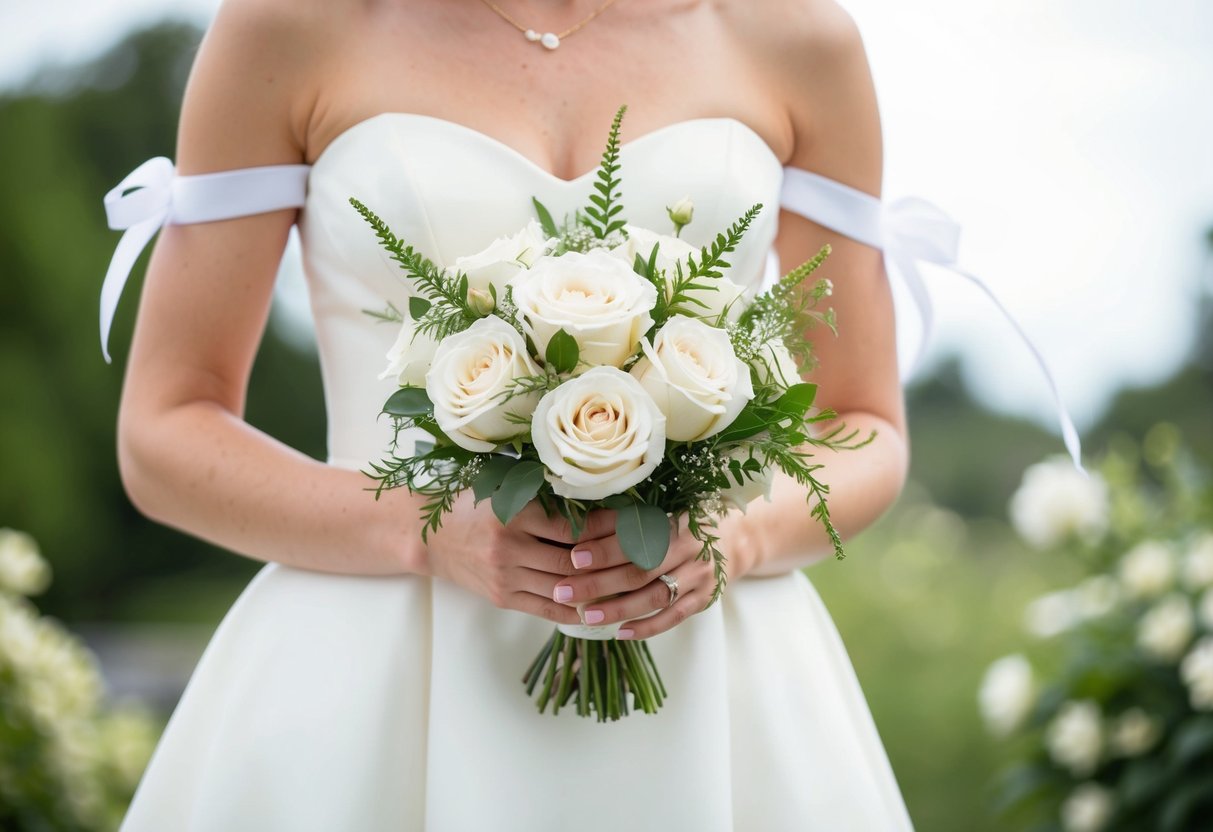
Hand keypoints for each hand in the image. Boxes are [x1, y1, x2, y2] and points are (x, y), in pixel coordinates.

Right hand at [422, 492, 614, 626]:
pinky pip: (548, 609)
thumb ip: (544, 498)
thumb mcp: (504, 492)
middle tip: (641, 553)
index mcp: (513, 514)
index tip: (633, 523)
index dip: (607, 528)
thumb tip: (598, 500)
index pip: (572, 526)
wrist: (429, 537)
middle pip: (572, 561)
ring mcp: (506, 577)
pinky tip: (601, 606)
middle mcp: (509, 548)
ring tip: (629, 581)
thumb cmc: (472, 507)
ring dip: (598, 588)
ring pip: (564, 588)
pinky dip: (577, 609)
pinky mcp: (503, 598)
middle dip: (610, 560)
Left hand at [551, 511, 745, 639]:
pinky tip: (620, 632)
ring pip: (655, 598)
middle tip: (564, 591)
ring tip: (587, 616)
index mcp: (674, 523)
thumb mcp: (659, 515)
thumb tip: (577, 527)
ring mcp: (700, 577)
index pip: (634, 539)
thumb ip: (624, 522)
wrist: (733, 539)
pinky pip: (673, 618)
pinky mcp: (704, 599)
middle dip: (599, 583)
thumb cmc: (681, 525)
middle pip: (640, 571)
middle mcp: (690, 550)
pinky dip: (646, 628)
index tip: (574, 558)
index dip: (603, 549)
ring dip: (618, 609)